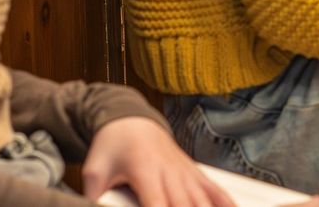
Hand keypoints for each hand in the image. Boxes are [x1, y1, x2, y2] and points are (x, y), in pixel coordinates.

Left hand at [82, 117, 233, 206]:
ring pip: (202, 200)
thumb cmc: (111, 146)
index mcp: (145, 169)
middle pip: (185, 205)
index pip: (158, 203)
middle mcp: (170, 170)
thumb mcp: (93, 171)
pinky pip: (214, 190)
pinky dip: (225, 203)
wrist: (131, 119)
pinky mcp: (193, 172)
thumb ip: (94, 196)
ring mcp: (185, 170)